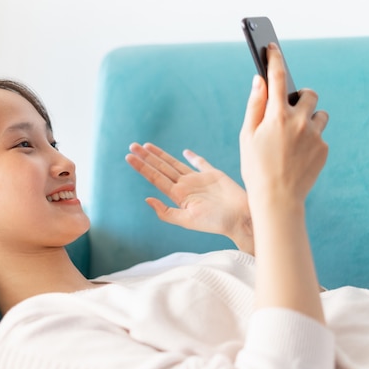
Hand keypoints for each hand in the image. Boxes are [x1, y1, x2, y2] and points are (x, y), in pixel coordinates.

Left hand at [125, 142, 253, 253]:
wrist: (240, 218)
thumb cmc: (216, 222)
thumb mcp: (187, 220)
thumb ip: (166, 212)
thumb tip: (146, 199)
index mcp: (178, 195)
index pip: (155, 177)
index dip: (142, 167)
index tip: (129, 157)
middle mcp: (185, 186)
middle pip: (161, 168)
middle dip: (146, 157)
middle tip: (132, 145)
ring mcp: (198, 179)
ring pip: (174, 163)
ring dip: (161, 155)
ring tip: (146, 146)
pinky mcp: (214, 175)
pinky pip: (201, 163)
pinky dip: (193, 158)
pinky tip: (185, 152)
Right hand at [239, 42, 328, 210]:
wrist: (278, 200)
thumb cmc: (255, 168)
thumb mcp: (246, 136)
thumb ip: (255, 106)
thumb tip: (260, 81)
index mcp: (277, 116)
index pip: (277, 77)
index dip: (274, 59)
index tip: (272, 48)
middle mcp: (300, 121)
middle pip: (309, 94)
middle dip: (301, 97)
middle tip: (289, 109)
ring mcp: (315, 135)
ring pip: (319, 115)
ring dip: (309, 120)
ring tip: (293, 139)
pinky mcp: (324, 150)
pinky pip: (319, 136)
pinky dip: (310, 141)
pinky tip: (296, 157)